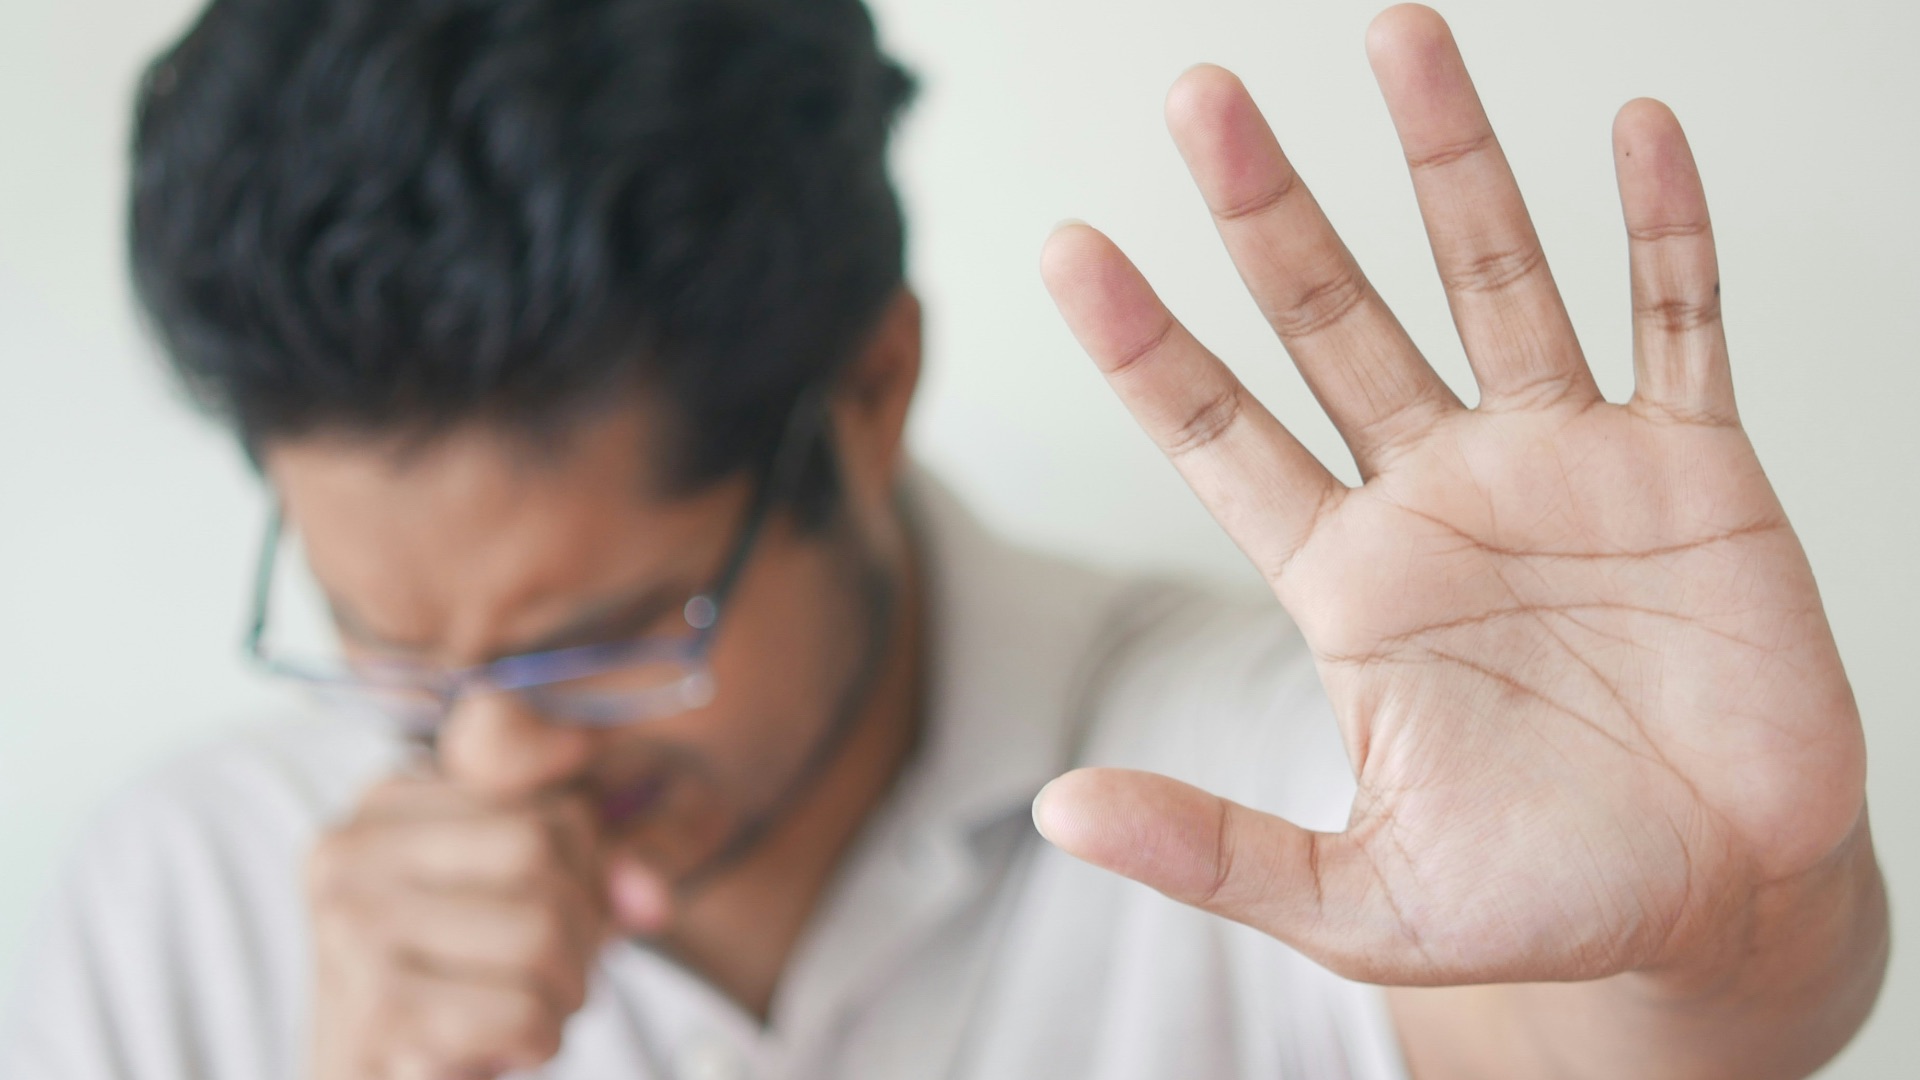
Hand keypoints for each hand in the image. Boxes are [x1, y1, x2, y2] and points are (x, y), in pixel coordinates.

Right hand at [307, 775, 608, 1079]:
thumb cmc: (459, 985)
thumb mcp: (522, 894)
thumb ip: (597, 864)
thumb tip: (650, 896)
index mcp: (387, 803)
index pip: (554, 808)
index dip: (593, 874)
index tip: (569, 919)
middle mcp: (351, 850)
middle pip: (542, 852)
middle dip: (582, 929)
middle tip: (556, 976)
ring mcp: (352, 928)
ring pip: (540, 931)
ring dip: (565, 991)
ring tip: (527, 1009)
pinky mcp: (374, 1012)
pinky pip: (523, 1011)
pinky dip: (540, 1039)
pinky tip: (502, 1047)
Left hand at [1035, 4, 1866, 988]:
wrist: (1718, 906)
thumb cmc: (1539, 902)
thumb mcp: (1357, 899)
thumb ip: (1212, 846)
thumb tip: (1057, 809)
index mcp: (1348, 580)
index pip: (1221, 434)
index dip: (1147, 344)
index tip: (1070, 248)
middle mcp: (1440, 494)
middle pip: (1333, 319)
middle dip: (1268, 211)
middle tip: (1200, 101)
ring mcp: (1566, 466)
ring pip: (1495, 278)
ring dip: (1449, 162)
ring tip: (1396, 40)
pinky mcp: (1694, 471)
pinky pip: (1680, 322)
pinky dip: (1665, 232)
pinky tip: (1634, 134)